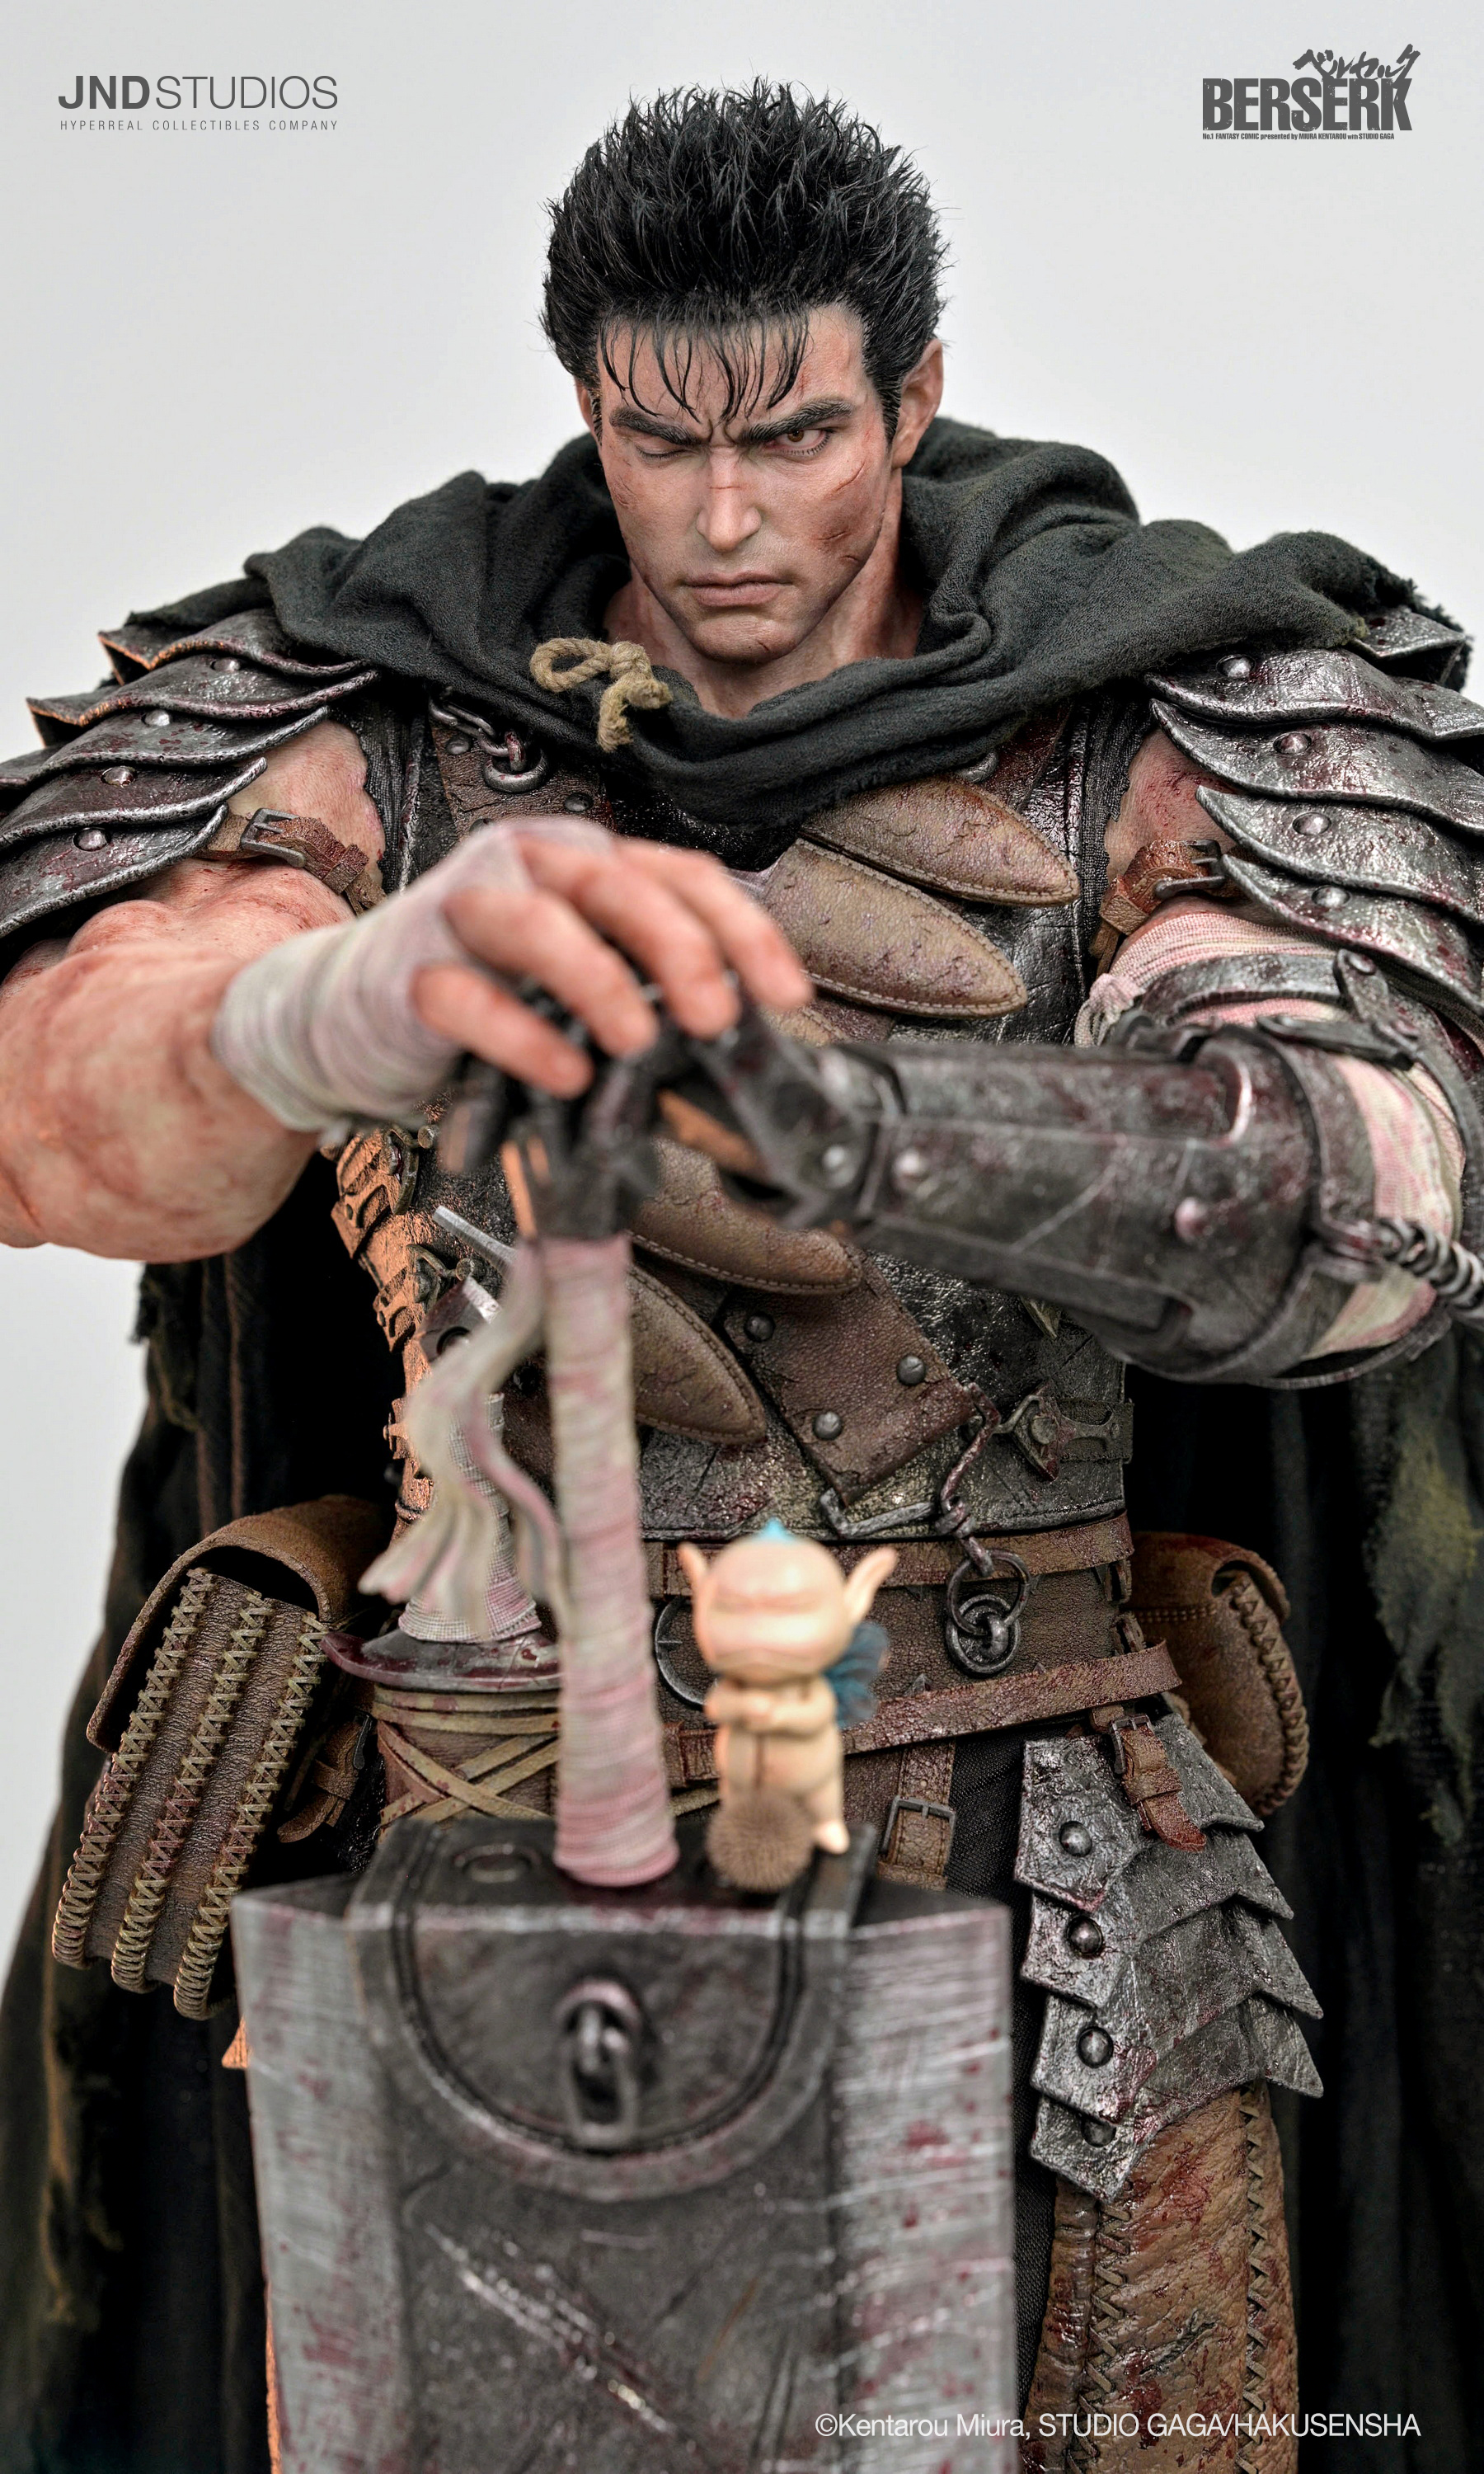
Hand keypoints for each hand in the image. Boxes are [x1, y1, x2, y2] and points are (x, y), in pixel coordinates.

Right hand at [414, 826, 810, 1095]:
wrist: (349, 1017)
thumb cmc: (485, 995)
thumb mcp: (580, 986)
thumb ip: (647, 996)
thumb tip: (738, 1046)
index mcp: (583, 862)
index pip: (681, 875)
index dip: (743, 931)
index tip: (787, 996)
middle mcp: (525, 868)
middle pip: (617, 884)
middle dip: (680, 951)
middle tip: (718, 1020)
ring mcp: (463, 912)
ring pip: (536, 922)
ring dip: (599, 981)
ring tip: (639, 1043)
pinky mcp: (411, 972)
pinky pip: (468, 996)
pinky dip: (523, 1037)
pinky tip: (565, 1074)